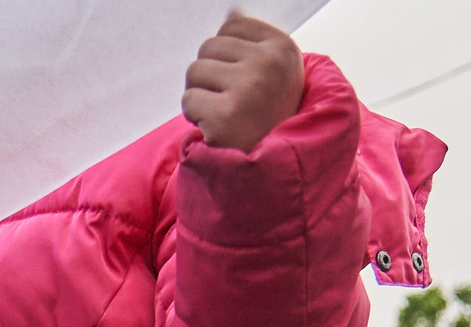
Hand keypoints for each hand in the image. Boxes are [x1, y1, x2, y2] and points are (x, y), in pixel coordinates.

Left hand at [182, 12, 304, 152]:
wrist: (275, 166)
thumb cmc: (269, 114)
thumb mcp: (274, 72)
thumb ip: (252, 41)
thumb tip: (230, 10)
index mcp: (282, 48)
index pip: (232, 25)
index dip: (225, 52)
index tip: (239, 75)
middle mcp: (268, 64)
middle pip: (208, 47)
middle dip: (209, 74)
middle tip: (228, 98)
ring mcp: (247, 89)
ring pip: (194, 72)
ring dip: (199, 94)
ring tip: (221, 111)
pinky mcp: (225, 116)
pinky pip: (188, 101)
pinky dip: (194, 116)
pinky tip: (215, 127)